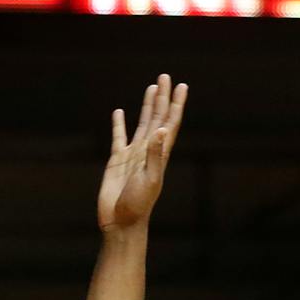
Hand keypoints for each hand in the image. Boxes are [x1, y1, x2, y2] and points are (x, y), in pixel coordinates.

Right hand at [98, 74, 187, 232]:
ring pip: (142, 124)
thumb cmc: (138, 205)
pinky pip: (119, 137)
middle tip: (165, 76)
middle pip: (158, 117)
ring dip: (147, 106)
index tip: (182, 86)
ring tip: (152, 87)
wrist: (121, 223)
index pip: (170, 123)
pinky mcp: (117, 160)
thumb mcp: (149, 180)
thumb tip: (160, 129)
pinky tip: (119, 112)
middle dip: (163, 98)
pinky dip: (119, 124)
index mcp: (160, 154)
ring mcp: (133, 155)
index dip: (176, 104)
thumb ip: (155, 155)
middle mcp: (149, 151)